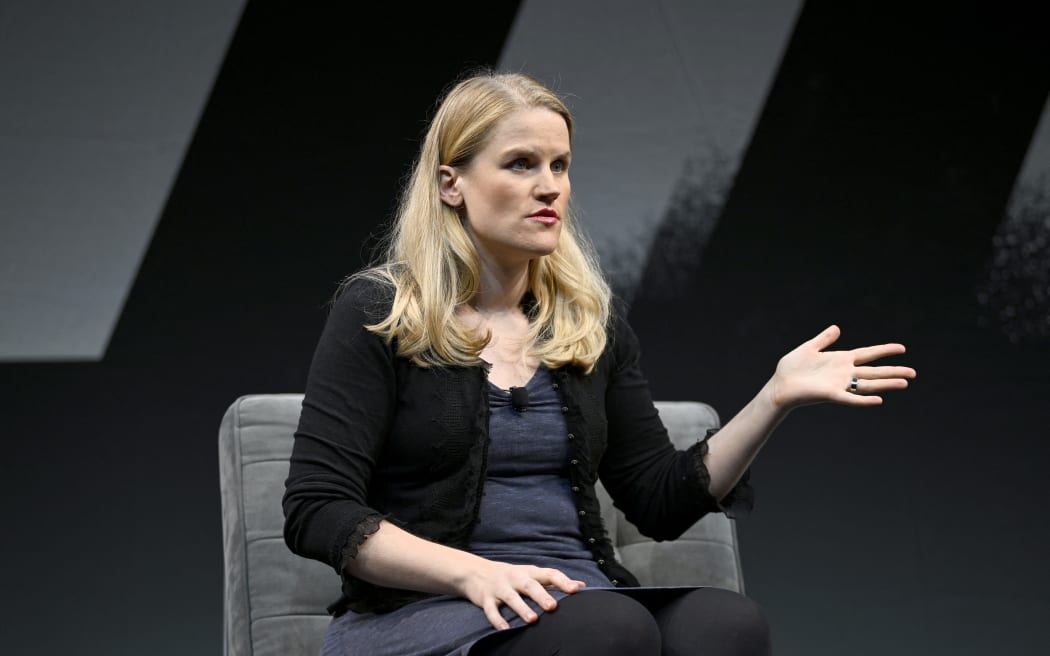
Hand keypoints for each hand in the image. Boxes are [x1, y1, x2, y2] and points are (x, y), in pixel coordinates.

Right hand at [459, 561, 585, 629]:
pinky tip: (505, 629)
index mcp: (530, 572)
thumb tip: (581, 585)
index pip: (549, 574)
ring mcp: (500, 588)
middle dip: (541, 595)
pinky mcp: (486, 599)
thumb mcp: (532, 574)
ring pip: (511, 597)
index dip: (562, 581)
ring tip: (532, 620)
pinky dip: (497, 620)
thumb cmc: (512, 576)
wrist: (476, 572)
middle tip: (553, 606)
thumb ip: (554, 581)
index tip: (575, 590)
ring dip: (521, 608)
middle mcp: (515, 578)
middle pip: (530, 585)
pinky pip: (491, 610)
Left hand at [770, 324, 915, 409]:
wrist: (779, 385)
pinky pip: (851, 399)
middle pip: (874, 371)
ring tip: (904, 383)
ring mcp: (839, 384)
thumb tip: (836, 328)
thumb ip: (823, 339)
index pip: (868, 354)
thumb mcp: (808, 348)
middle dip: (893, 371)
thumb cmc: (791, 369)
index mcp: (840, 360)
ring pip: (868, 384)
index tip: (902, 348)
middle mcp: (844, 373)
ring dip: (886, 384)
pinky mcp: (831, 395)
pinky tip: (879, 400)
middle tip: (913, 373)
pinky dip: (864, 400)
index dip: (884, 351)